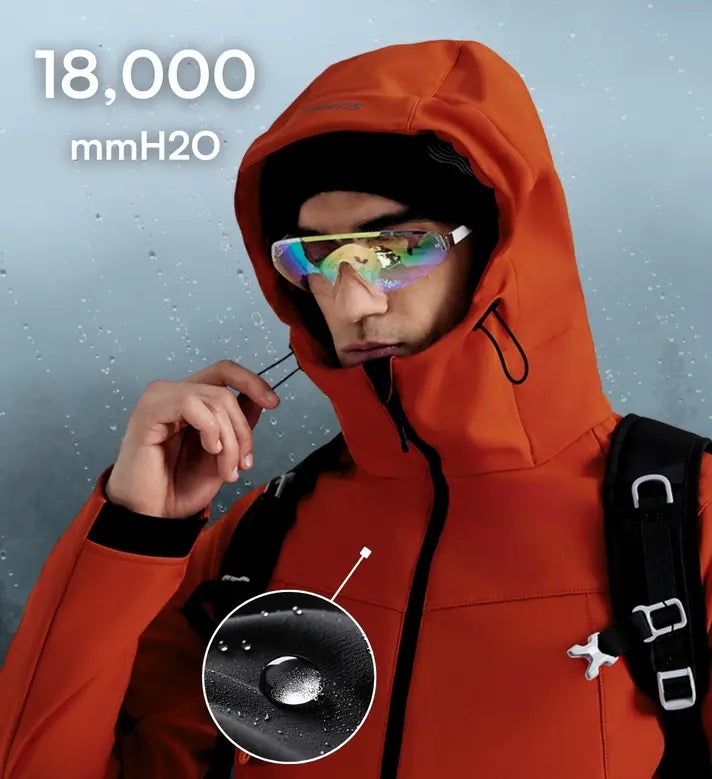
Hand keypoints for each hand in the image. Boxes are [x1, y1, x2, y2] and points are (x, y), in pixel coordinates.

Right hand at [104, 360, 279, 517]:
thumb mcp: (224, 453)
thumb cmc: (179, 487)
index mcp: (190, 400)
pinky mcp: (148, 412)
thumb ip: (237, 424)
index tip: (273, 402)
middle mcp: (173, 394)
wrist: (154, 516)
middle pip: (225, 390)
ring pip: (216, 400)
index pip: (224, 372)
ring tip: (226, 468)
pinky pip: (192, 405)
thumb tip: (260, 399)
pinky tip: (209, 449)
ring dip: (230, 439)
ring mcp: (159, 400)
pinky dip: (210, 430)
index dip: (252, 382)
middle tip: (244, 462)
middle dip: (243, 430)